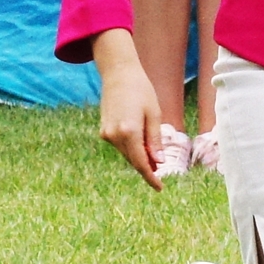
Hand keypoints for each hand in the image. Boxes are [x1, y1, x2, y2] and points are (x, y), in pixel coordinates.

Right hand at [94, 29, 163, 190]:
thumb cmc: (141, 91)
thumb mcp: (154, 114)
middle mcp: (114, 135)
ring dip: (139, 157)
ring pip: (127, 153)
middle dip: (147, 167)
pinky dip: (131, 148)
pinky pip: (120, 146)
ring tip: (153, 155)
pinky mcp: (104, 130)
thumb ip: (155, 140)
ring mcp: (106, 134)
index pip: (141, 162)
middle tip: (160, 171)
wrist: (118, 74)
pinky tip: (141, 143)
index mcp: (129, 132)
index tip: (160, 188)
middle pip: (133, 160)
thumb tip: (158, 162)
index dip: (151, 177)